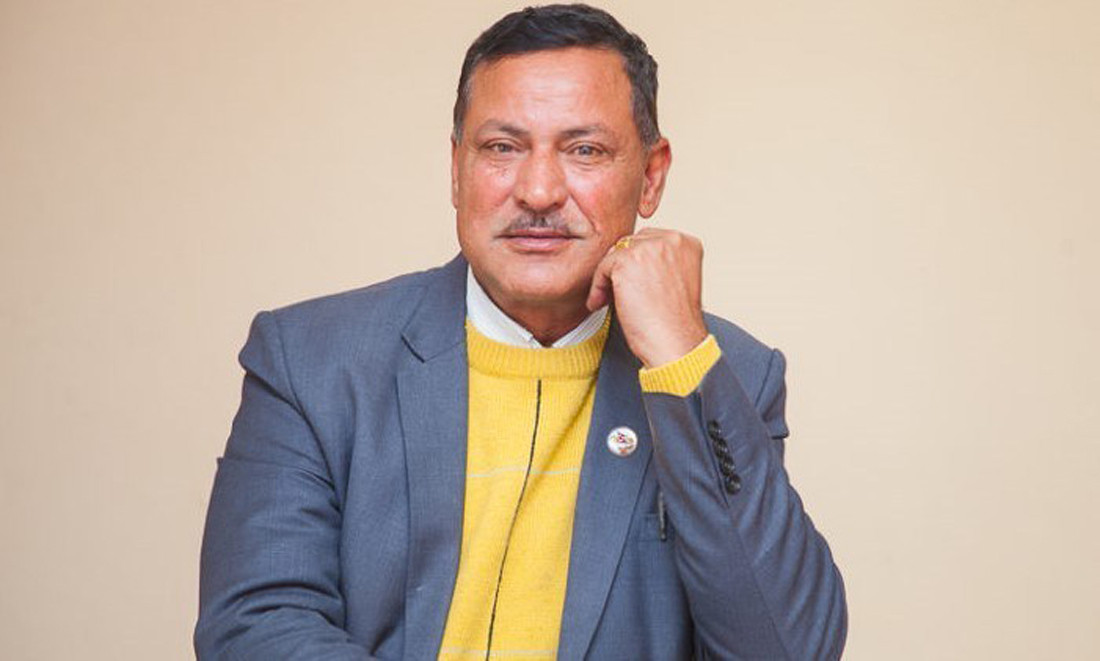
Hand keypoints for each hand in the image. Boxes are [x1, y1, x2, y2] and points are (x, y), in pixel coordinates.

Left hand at [586, 228, 707, 367]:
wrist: (676, 343)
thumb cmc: (675, 323)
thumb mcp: (674, 282)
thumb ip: (659, 263)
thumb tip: (627, 260)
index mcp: (687, 243)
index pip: (649, 240)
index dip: (636, 263)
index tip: (631, 284)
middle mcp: (672, 240)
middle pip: (631, 244)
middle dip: (621, 268)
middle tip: (616, 293)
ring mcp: (650, 247)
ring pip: (615, 255)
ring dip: (608, 278)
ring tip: (607, 300)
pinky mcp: (628, 260)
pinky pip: (603, 267)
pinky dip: (598, 286)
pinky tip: (601, 303)